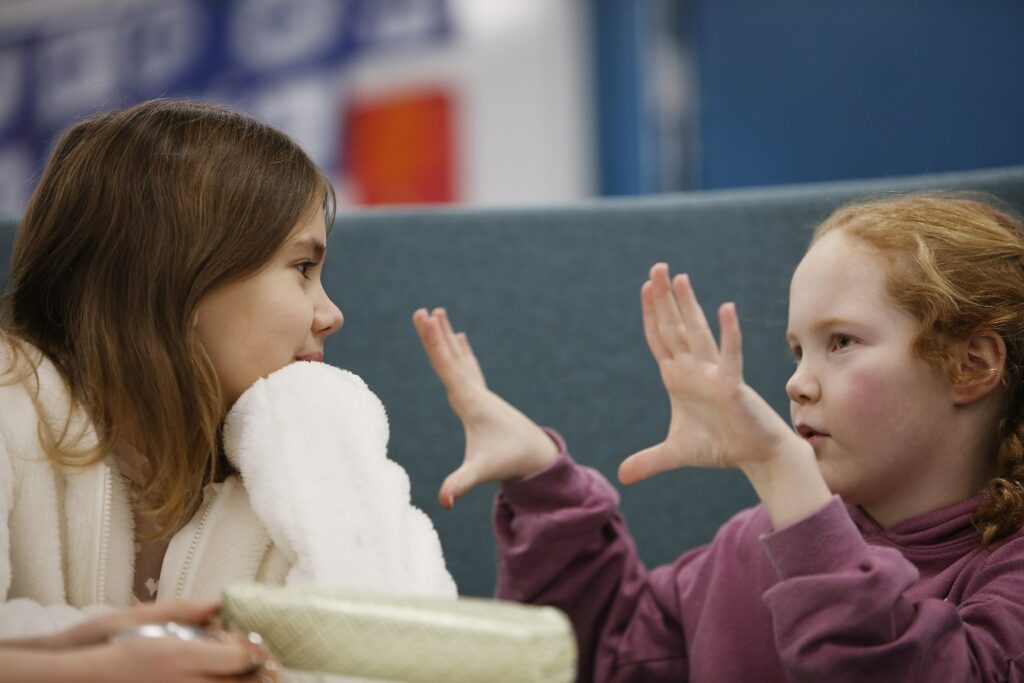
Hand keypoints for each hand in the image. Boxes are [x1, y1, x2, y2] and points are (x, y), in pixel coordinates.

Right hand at [2, 600, 275, 682]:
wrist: (69, 680)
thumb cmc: (95, 646)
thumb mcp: (134, 618)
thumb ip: (181, 611)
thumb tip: (216, 604)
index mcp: (178, 656)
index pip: (240, 657)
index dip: (256, 652)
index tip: (261, 647)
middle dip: (260, 674)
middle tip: (270, 668)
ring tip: (249, 676)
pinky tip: (220, 681)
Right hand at [413, 307, 558, 507]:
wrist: (537, 455)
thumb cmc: (508, 461)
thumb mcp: (481, 471)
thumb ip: (461, 483)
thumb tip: (444, 502)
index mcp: (470, 401)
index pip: (447, 366)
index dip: (434, 342)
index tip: (425, 319)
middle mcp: (474, 392)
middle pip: (450, 357)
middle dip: (435, 334)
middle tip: (423, 310)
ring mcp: (479, 393)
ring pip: (459, 359)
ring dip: (447, 338)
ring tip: (439, 313)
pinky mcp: (482, 398)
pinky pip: (467, 367)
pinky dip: (460, 351)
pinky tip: (461, 338)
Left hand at [618, 264, 803, 484]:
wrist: (754, 456)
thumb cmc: (720, 446)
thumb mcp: (675, 453)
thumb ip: (649, 461)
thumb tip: (622, 476)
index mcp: (678, 378)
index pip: (660, 339)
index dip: (651, 315)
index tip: (645, 288)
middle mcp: (694, 370)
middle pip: (674, 327)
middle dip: (663, 299)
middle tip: (656, 267)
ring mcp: (713, 375)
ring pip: (698, 333)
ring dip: (688, 306)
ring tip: (680, 278)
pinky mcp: (733, 386)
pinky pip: (730, 356)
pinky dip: (728, 333)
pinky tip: (725, 308)